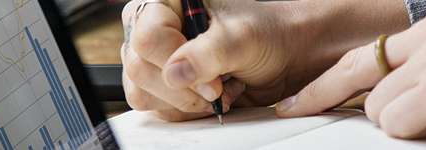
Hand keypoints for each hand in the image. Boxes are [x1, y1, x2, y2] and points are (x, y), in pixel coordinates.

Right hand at [120, 0, 408, 120]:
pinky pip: (155, 106)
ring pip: (142, 91)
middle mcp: (157, 27)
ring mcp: (157, 58)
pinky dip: (184, 110)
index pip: (148, 37)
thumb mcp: (242, 38)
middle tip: (217, 88)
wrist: (286, 56)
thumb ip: (210, 53)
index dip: (176, 63)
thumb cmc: (268, 34)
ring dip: (183, 102)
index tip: (212, 80)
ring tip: (217, 90)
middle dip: (182, 88)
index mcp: (168, 3)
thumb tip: (176, 72)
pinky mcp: (164, 84)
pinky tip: (210, 97)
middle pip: (140, 68)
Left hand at [275, 9, 425, 137]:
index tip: (303, 95)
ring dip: (400, 124)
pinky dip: (414, 133)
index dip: (331, 78)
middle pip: (359, 74)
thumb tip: (412, 104)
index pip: (370, 52)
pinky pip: (397, 123)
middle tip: (296, 111)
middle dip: (325, 96)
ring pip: (379, 106)